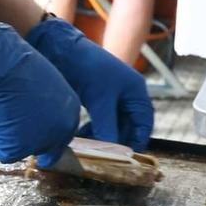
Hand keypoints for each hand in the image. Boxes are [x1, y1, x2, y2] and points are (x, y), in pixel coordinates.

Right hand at [0, 0, 78, 165]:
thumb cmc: (20, 68)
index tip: (33, 133)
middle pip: (45, 150)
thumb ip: (50, 107)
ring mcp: (42, 142)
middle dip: (30, 141)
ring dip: (12, 138)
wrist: (3, 66)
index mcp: (71, 114)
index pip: (61, 137)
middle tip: (14, 124)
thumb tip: (40, 119)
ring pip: (23, 151)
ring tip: (4, 112)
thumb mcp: (47, 87)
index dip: (45, 135)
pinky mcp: (21, 149)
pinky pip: (7, 153)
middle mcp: (61, 131)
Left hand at [28, 15, 152, 154]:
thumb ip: (107, 126)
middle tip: (102, 153)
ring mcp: (111, 95)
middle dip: (116, 140)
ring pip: (112, 124)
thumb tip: (111, 151)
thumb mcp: (100, 100)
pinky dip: (93, 129)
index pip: (143, 123)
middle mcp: (127, 94)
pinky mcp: (96, 97)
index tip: (125, 157)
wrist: (62, 48)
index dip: (136, 141)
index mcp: (135, 91)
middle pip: (128, 126)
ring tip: (88, 145)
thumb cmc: (87, 68)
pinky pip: (100, 119)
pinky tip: (81, 136)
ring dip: (102, 136)